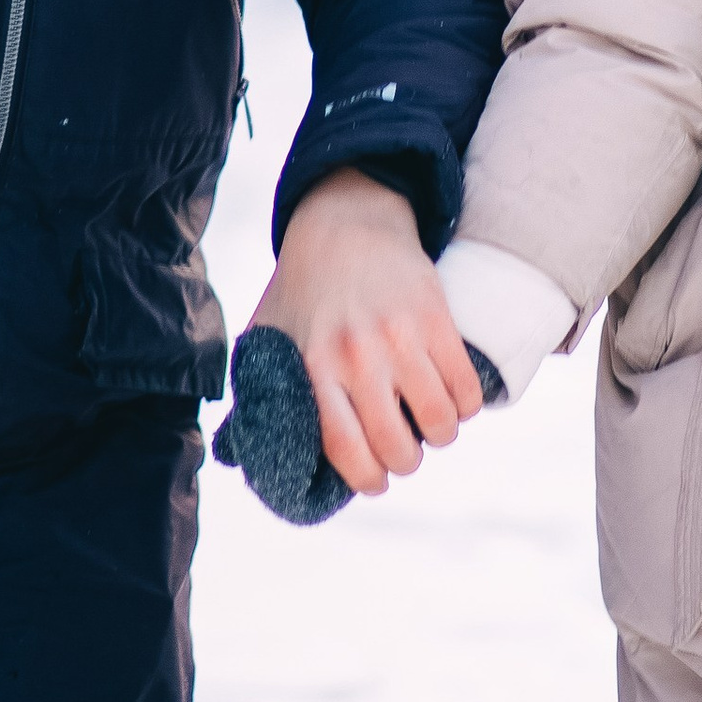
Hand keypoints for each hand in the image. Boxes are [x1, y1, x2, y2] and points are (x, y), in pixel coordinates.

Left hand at [246, 166, 481, 495]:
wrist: (345, 221)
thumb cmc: (302, 289)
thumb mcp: (267, 336)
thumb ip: (254, 393)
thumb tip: (234, 454)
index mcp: (313, 366)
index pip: (345, 449)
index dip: (367, 479)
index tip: (376, 479)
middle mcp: (356, 355)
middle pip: (398, 446)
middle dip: (405, 461)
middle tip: (403, 449)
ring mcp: (400, 336)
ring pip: (440, 422)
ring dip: (439, 434)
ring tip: (429, 423)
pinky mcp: (436, 317)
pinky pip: (466, 389)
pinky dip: (465, 406)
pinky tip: (450, 397)